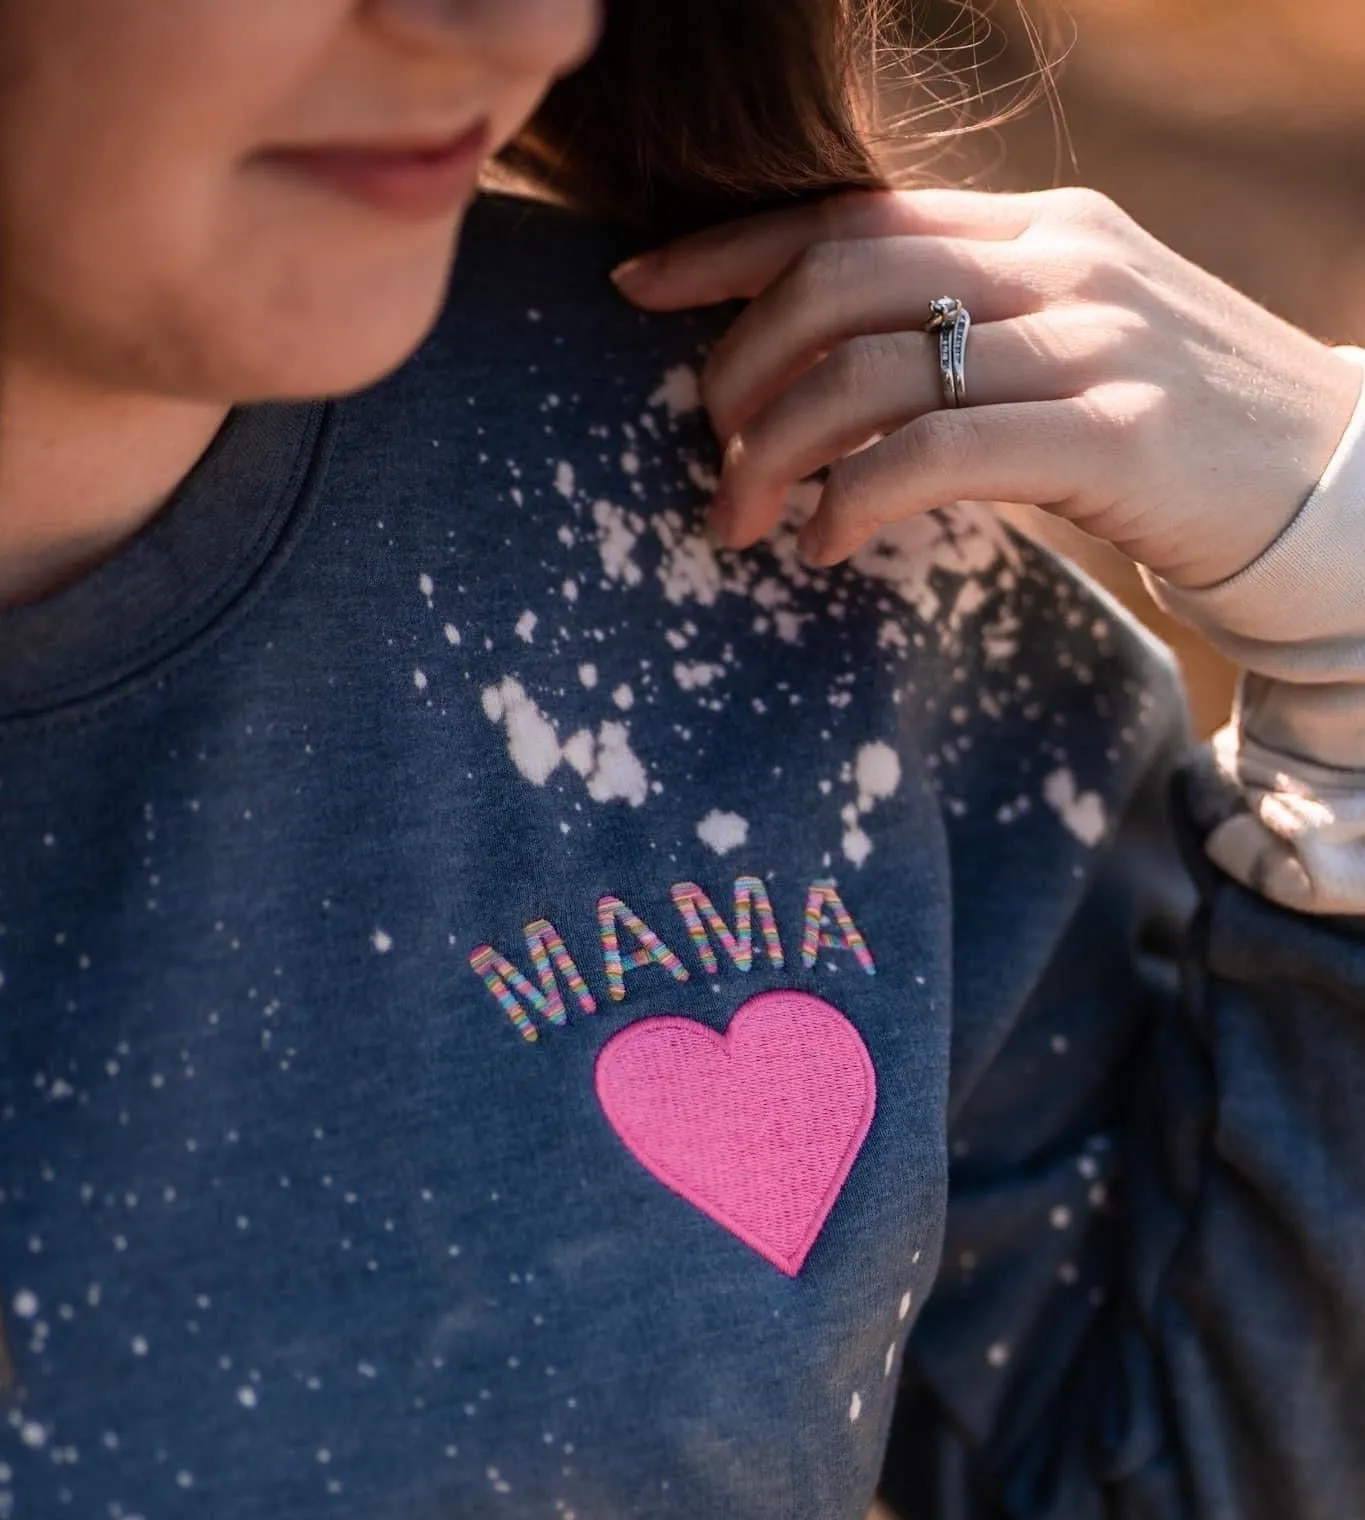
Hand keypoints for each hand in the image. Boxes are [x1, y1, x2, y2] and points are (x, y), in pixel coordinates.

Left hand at [611, 186, 1360, 589]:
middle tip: (708, 455)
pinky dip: (856, 499)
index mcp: (1041, 229)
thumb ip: (977, 326)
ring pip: (873, 367)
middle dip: (739, 367)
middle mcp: (1060, 264)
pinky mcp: (1115, 436)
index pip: (853, 211)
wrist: (1335, 485)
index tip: (641, 290)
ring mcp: (1092, 344)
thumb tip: (840, 364)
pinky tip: (826, 544)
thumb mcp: (1079, 347)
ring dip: (777, 450)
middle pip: (839, 278)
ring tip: (747, 521)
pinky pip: (938, 453)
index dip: (730, 246)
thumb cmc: (1183, 433)